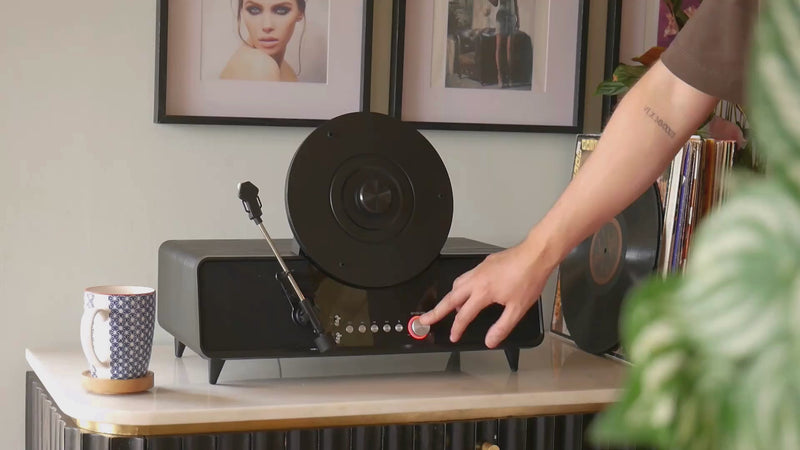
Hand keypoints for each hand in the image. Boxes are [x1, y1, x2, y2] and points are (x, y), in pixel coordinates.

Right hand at [418, 238, 551, 347]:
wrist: (536, 255)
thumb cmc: (528, 278)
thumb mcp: (518, 309)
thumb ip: (502, 327)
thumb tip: (490, 340)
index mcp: (483, 292)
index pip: (463, 315)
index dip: (457, 328)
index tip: (454, 336)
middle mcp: (476, 280)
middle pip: (450, 298)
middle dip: (436, 310)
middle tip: (425, 319)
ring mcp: (479, 270)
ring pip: (456, 284)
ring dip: (450, 297)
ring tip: (448, 307)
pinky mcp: (484, 264)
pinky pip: (466, 276)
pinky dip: (460, 286)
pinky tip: (468, 291)